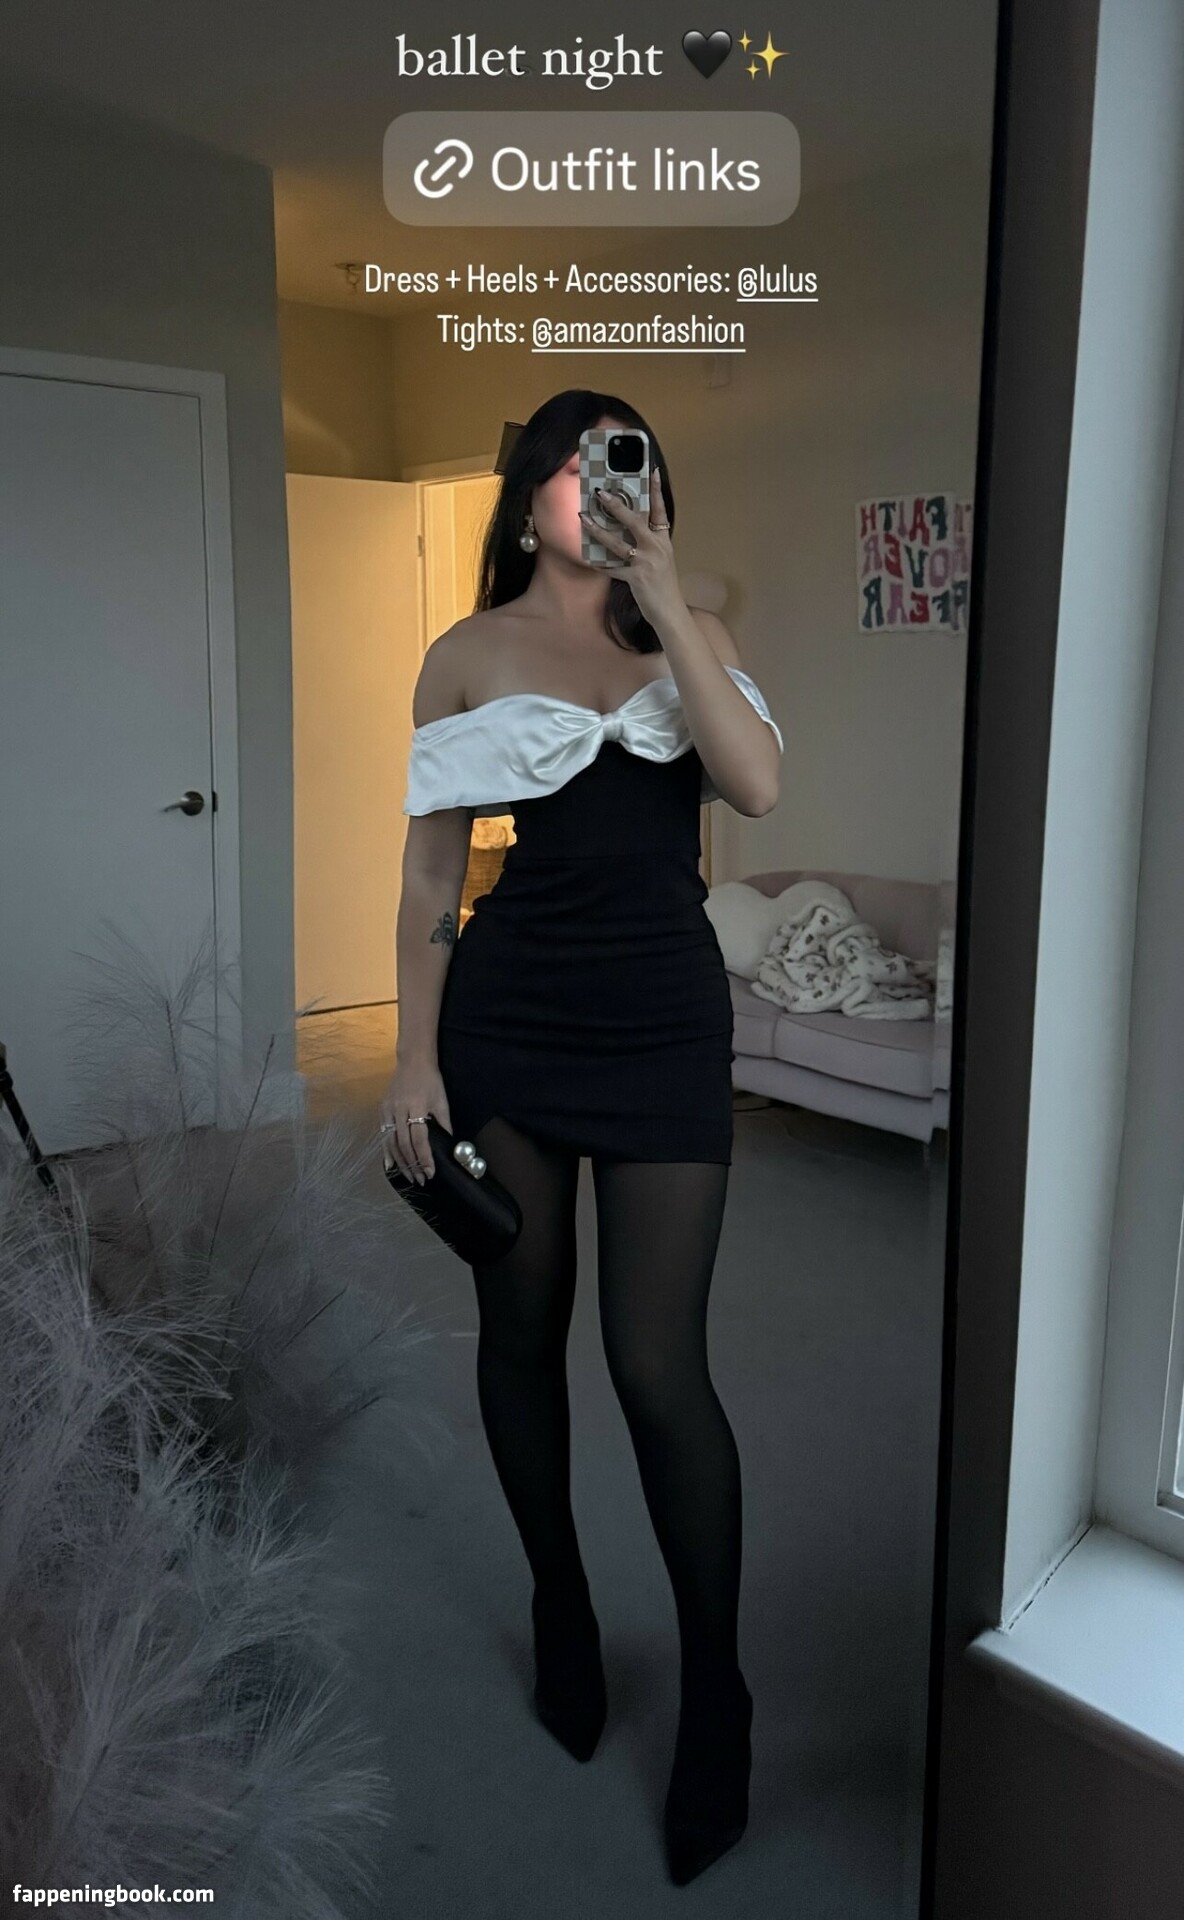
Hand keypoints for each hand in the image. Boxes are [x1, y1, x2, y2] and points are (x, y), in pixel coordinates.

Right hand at [379, 1064, 452, 1184]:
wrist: (412, 1061)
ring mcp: (388, 1110)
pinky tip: (391, 1164)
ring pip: (391, 1142)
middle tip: (420, 1179)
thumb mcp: (441, 1100)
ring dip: (400, 1162)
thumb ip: (444, 1123)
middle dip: (412, 1164)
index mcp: (417, 1107)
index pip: (420, 1139)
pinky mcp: (382, 1109)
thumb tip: (450, 1145)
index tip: (430, 1172)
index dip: (424, 1157)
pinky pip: (383, 1134)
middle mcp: (399, 1110)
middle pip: (404, 1144)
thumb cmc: (430, 1080)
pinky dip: (387, 1151)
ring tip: (409, 1176)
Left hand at [578, 467, 681, 626]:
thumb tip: (627, 528)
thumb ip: (648, 543)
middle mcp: (656, 547)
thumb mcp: (661, 559)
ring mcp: (646, 562)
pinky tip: (587, 557)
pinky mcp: (636, 578)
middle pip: (635, 520)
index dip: (656, 490)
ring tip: (583, 518)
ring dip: (598, 529)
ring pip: (618, 542)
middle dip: (616, 505)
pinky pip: (612, 568)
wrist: (670, 611)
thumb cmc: (663, 585)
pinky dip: (599, 563)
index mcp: (663, 540)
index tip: (653, 470)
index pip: (660, 510)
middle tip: (600, 492)